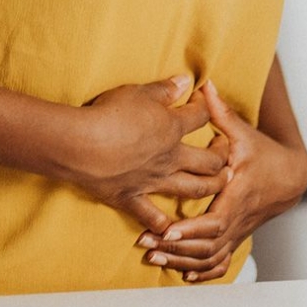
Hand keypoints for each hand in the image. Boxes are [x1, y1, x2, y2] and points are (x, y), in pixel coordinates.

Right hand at [72, 75, 230, 234]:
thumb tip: (185, 80)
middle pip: (209, 161)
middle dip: (222, 156)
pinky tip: (169, 226)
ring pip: (193, 190)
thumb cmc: (108, 114)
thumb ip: (163, 89)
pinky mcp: (131, 198)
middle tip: (225, 152)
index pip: (201, 117)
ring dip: (209, 188)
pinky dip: (162, 223)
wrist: (81, 145)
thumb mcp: (137, 92)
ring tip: (219, 184)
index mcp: (171, 129)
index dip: (205, 107)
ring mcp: (153, 181)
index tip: (203, 102)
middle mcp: (169, 158)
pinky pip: (151, 216)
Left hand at [135, 81, 306, 281]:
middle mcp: (236, 217)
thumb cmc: (264, 154)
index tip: (168, 230)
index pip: (214, 219)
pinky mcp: (235, 237)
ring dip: (182, 260)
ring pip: (210, 256)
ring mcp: (236, 231)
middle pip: (207, 244)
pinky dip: (201, 271)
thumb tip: (204, 85)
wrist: (291, 178)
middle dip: (176, 248)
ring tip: (153, 256)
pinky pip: (219, 262)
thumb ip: (221, 113)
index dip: (190, 228)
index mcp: (238, 194)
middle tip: (147, 244)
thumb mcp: (243, 133)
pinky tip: (181, 272)